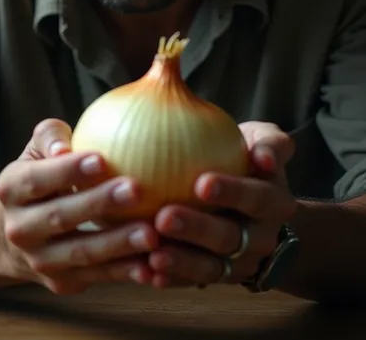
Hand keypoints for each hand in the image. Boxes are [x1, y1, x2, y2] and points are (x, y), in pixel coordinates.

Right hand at [0, 119, 157, 294]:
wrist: (15, 234)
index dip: (68, 170)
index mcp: (11, 189)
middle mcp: (19, 229)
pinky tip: (153, 264)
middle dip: (99, 204)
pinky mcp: (62, 281)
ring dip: (118, 244)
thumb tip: (63, 147)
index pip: (37, 179)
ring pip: (81, 253)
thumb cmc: (41, 175)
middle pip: (59, 217)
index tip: (102, 160)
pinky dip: (126, 272)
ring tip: (152, 233)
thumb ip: (50, 136)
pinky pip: (98, 276)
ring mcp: (39, 260)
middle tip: (136, 190)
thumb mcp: (37, 150)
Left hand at [148, 121, 296, 287]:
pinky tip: (146, 271)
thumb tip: (263, 157)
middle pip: (230, 236)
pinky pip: (193, 280)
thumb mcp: (266, 142)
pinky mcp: (218, 277)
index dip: (232, 193)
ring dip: (182, 262)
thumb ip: (271, 144)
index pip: (256, 197)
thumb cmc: (249, 158)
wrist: (256, 205)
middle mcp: (262, 237)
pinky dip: (171, 278)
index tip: (201, 184)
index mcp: (274, 203)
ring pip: (212, 267)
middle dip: (197, 229)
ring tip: (154, 254)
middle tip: (164, 217)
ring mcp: (241, 262)